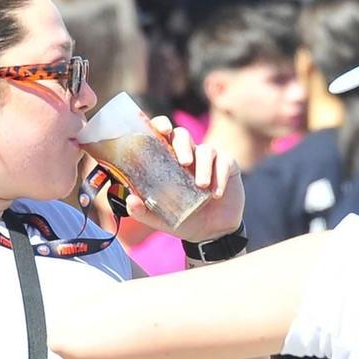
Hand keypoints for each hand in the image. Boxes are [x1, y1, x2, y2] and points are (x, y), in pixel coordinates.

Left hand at [125, 118, 244, 240]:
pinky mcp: (228, 166)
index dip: (161, 125)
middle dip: (182, 145)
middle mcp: (189, 155)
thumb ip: (143, 211)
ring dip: (203, 166)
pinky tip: (216, 193)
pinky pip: (224, 163)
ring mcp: (209, 159)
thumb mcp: (160, 219)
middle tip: (183, 163)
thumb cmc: (184, 219)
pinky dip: (219, 177)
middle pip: (183, 135)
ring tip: (201, 186)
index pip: (163, 135)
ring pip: (206, 150)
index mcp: (169, 161)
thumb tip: (130, 199)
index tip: (162, 130)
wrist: (212, 233)